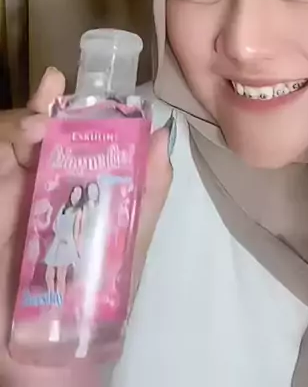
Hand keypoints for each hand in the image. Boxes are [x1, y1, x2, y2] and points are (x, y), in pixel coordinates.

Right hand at [0, 69, 172, 386]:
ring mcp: (15, 197)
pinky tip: (26, 142)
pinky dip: (7, 144)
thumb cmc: (98, 298)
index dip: (77, 106)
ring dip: (27, 122)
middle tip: (55, 89)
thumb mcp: (130, 239)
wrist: (55, 354)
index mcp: (80, 186)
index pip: (76, 135)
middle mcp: (45, 185)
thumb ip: (147, 190)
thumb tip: (163, 135)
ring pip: (14, 140)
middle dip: (47, 105)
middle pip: (40, 131)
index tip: (80, 81)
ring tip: (44, 123)